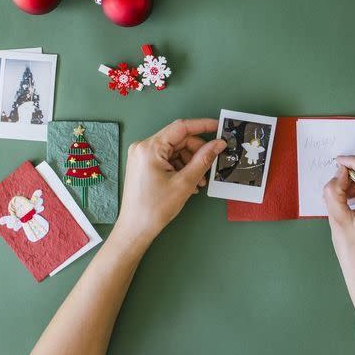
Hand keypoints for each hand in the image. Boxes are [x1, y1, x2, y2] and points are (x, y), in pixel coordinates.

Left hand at [113, 119, 225, 246]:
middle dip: (197, 152)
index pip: (181, 128)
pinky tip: (189, 182)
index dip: (203, 125)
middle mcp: (143, 147)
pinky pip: (168, 158)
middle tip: (210, 167)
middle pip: (179, 140)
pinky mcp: (143, 165)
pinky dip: (181, 167)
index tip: (219, 127)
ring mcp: (142, 156)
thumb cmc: (155, 208)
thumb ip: (203, 159)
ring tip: (199, 181)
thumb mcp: (185, 182)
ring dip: (191, 163)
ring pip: (175, 150)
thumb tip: (218, 144)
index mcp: (150, 148)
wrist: (135, 229)